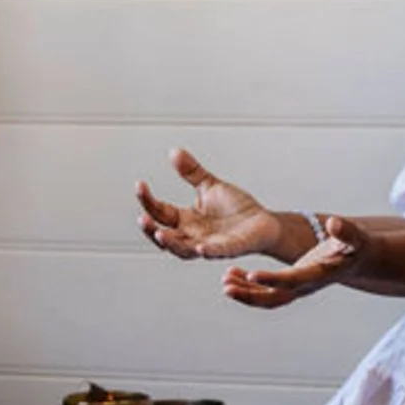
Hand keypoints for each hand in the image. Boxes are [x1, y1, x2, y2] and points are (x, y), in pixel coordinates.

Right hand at [136, 148, 286, 261]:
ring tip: (159, 233)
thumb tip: (174, 152)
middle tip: (142, 218)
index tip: (140, 184)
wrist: (264, 222)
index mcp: (186, 220)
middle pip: (165, 236)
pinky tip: (201, 248)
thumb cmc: (236, 209)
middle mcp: (193, 236)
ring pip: (184, 250)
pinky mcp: (230, 248)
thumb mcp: (210, 186)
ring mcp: (210, 245)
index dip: (148, 200)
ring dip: (171, 243)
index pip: (160, 212)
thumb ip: (192, 172)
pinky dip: (209, 251)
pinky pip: (217, 253)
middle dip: (150, 229)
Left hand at [220, 215, 368, 309]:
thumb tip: (334, 223)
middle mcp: (306, 286)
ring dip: (245, 293)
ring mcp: (298, 288)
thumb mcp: (355, 237)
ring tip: (225, 281)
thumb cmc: (356, 246)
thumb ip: (345, 231)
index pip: (292, 280)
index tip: (250, 276)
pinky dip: (249, 287)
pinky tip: (233, 275)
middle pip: (275, 298)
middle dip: (250, 295)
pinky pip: (267, 291)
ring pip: (268, 298)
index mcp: (319, 275)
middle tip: (227, 287)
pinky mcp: (292, 285)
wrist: (359, 260)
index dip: (272, 279)